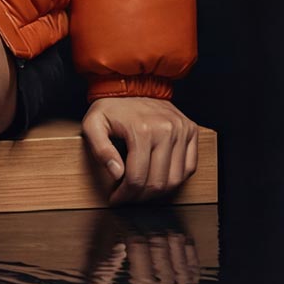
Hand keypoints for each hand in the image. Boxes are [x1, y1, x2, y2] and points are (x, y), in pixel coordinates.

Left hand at [81, 96, 199, 204]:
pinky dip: (176, 179)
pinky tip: (159, 179)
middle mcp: (166, 131)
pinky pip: (189, 167)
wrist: (133, 84)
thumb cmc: (111, 106)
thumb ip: (100, 149)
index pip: (137, 177)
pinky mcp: (191, 131)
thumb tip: (116, 174)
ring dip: (159, 192)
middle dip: (140, 196)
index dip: (126, 194)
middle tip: (128, 198)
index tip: (116, 199)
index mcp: (142, 130)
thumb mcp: (93, 123)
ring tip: (142, 192)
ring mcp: (182, 131)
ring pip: (176, 179)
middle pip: (158, 181)